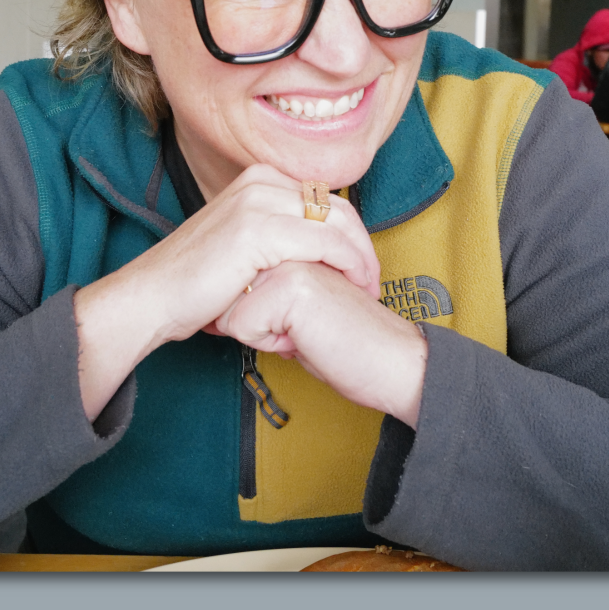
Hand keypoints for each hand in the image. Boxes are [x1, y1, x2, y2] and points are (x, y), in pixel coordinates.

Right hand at [72, 164, 379, 419]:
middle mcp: (260, 182)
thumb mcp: (244, 244)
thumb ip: (277, 234)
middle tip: (373, 281)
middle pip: (340, 207)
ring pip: (338, 224)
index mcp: (258, 179)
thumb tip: (318, 247)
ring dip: (362, 258)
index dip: (352, 234)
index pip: (328, 199)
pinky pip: (325, 243)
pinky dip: (347, 266)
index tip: (362, 268)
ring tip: (367, 288)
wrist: (151, 299)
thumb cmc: (196, 283)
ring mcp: (258, 202)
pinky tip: (352, 286)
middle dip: (364, 246)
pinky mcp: (257, 230)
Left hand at [208, 261, 428, 426]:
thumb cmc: (346, 345)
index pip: (235, 285)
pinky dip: (269, 345)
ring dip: (263, 334)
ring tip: (303, 333)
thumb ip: (269, 293)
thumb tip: (218, 307)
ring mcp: (292, 260)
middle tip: (303, 330)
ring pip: (230, 309)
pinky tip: (304, 340)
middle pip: (228, 295)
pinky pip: (243, 327)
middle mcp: (292, 246)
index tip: (297, 324)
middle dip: (255, 325)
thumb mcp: (299, 312)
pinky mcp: (291, 284)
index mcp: (295, 247)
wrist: (391, 363)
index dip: (257, 318)